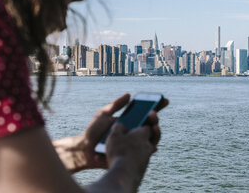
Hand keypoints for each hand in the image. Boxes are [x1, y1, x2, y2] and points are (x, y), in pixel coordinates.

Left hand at [53, 93, 168, 172]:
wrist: (84, 150)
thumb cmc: (93, 131)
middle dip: (155, 118)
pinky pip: (144, 152)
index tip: (163, 99)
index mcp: (128, 121)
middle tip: (153, 113)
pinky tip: (152, 146)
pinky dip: (150, 149)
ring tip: (153, 126)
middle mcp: (133, 131)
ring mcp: (133, 143)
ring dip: (155, 132)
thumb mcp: (103, 114)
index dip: (156, 106)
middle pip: (150, 125)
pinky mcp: (131, 155)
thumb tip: (129, 94)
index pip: (145, 112)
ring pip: (150, 138)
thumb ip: (115, 105)